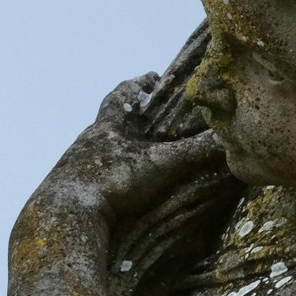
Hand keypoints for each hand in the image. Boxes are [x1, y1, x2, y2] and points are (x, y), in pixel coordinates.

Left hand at [38, 76, 225, 221]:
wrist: (66, 216)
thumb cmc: (113, 182)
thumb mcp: (160, 164)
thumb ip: (194, 152)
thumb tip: (229, 141)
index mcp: (105, 128)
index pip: (121, 96)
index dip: (138, 85)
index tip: (153, 78)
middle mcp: (86, 143)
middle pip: (107, 124)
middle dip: (129, 122)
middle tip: (149, 123)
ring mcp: (74, 169)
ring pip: (97, 153)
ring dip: (116, 153)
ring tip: (137, 159)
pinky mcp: (70, 194)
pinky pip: (91, 180)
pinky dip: (106, 180)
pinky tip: (118, 191)